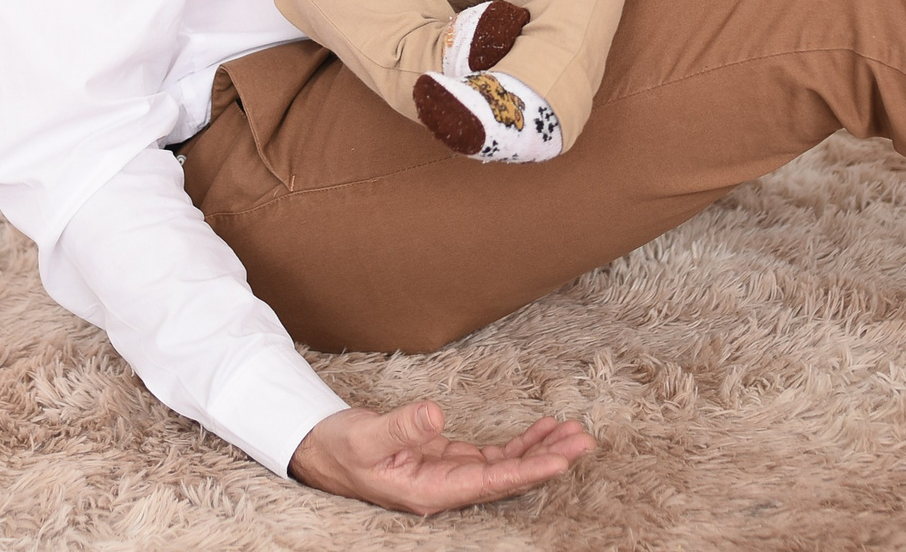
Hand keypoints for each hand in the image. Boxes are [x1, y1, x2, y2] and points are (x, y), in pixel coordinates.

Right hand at [289, 400, 594, 515]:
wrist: (320, 450)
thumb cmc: (341, 448)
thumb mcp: (368, 435)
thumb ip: (402, 426)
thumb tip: (436, 414)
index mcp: (429, 492)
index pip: (489, 482)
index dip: (527, 469)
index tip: (561, 459)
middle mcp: (445, 489)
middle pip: (507, 478)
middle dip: (546, 459)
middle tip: (585, 441)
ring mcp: (449, 476)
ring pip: (505, 467)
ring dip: (539, 449)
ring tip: (574, 433)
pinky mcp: (448, 461)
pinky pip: (493, 456)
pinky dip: (519, 444)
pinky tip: (543, 430)